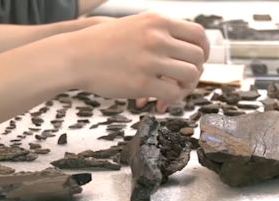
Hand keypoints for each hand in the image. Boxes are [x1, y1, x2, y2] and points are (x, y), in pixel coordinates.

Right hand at [66, 12, 208, 105]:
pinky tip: (160, 101)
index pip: (198, 34)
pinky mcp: (141, 82)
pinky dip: (173, 99)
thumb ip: (161, 32)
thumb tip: (187, 48)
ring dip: (186, 87)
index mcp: (157, 21)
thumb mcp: (135, 25)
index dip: (204, 50)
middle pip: (198, 56)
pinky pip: (173, 93)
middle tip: (184, 81)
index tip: (199, 61)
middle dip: (196, 72)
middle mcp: (157, 38)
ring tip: (173, 92)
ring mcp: (150, 60)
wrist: (74, 56)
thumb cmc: (104, 44)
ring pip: (191, 75)